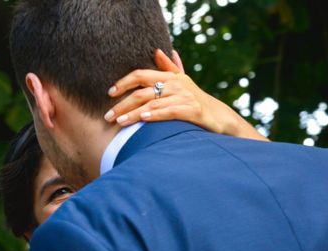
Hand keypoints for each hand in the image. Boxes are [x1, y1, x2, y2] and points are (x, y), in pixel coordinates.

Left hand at [105, 49, 267, 140]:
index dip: (123, 82)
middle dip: (122, 104)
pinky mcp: (192, 110)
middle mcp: (176, 84)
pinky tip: (143, 119)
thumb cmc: (196, 101)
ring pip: (151, 103)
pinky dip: (155, 115)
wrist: (219, 118)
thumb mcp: (182, 82)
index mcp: (170, 77)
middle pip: (141, 91)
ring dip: (133, 114)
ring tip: (119, 122)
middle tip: (108, 116)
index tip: (109, 93)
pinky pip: (169, 111)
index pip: (141, 75)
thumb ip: (170, 68)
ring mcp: (184, 96)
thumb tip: (158, 51)